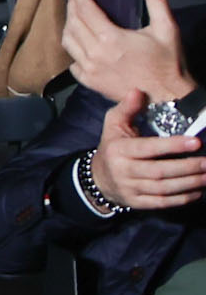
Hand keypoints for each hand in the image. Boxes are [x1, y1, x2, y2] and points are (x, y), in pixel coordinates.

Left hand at [64, 0, 196, 107]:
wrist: (168, 98)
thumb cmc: (168, 64)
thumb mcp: (166, 28)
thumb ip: (156, 0)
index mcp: (111, 39)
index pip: (85, 11)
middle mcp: (95, 54)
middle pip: (73, 24)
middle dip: (72, 8)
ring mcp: (90, 70)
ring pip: (68, 42)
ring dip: (69, 26)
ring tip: (74, 17)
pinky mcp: (90, 83)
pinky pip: (72, 63)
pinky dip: (73, 50)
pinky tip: (79, 44)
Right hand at [89, 93, 205, 210]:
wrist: (99, 179)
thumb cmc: (112, 147)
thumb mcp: (113, 125)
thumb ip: (127, 108)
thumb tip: (138, 91)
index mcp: (119, 150)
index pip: (148, 148)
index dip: (172, 146)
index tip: (195, 142)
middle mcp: (123, 171)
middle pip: (160, 171)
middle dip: (187, 167)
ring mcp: (130, 189)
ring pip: (163, 188)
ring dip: (189, 183)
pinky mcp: (137, 203)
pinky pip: (162, 202)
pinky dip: (182, 198)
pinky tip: (198, 191)